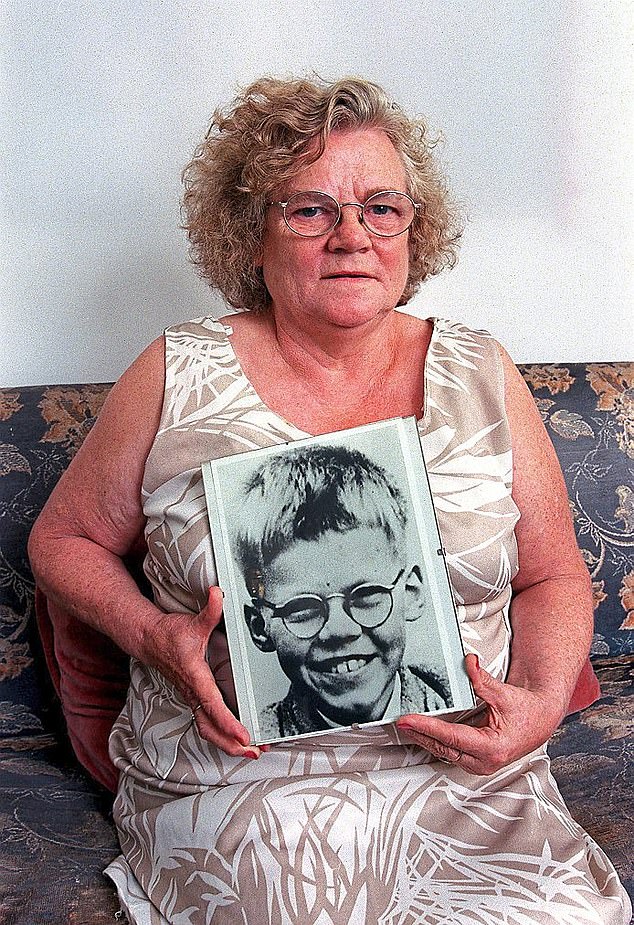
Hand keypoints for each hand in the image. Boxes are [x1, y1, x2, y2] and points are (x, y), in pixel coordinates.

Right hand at [142, 587, 263, 758]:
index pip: (213, 704)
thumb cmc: (170, 634)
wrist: (149, 640)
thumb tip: (218, 593)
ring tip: (252, 752)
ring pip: (208, 729)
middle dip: (231, 743)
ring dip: (228, 744)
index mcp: (195, 677)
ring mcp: (193, 698)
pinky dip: (223, 735)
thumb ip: (210, 610)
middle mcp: (193, 692)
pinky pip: (208, 724)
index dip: (228, 722)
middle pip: (210, 727)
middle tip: (254, 751)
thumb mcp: (193, 621)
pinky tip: (238, 741)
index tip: (243, 735)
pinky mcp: (195, 699)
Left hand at [396, 654, 563, 774]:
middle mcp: (484, 762)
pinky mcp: (476, 761)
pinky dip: (435, 741)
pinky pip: (450, 752)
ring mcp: (479, 765)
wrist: (540, 721)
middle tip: (398, 721)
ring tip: (405, 725)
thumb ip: (483, 680)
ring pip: (444, 752)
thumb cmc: (526, 711)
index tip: (406, 720)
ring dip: (425, 739)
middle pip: (443, 747)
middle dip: (419, 734)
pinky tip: (422, 731)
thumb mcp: (504, 694)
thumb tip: (469, 661)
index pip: (450, 737)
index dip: (426, 727)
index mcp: (492, 748)